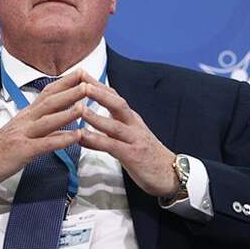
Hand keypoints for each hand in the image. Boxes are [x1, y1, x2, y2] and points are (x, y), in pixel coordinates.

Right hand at [0, 70, 86, 203]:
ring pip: (48, 120)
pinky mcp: (22, 151)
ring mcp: (22, 135)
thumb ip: (41, 129)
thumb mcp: (20, 133)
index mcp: (25, 115)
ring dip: (68, 112)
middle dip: (70, 91)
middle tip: (89, 82)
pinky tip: (75, 137)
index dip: (64, 82)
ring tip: (85, 106)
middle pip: (50, 102)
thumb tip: (60, 127)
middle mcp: (24, 121)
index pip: (47, 93)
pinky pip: (45, 144)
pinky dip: (61, 139)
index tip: (81, 73)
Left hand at [79, 72, 179, 198]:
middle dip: (98, 91)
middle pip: (116, 103)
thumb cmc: (147, 156)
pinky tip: (83, 137)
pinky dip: (97, 140)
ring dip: (95, 116)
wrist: (171, 175)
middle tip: (80, 80)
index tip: (80, 73)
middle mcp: (133, 125)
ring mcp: (134, 140)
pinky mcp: (133, 156)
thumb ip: (110, 127)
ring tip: (78, 108)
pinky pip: (112, 146)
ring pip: (114, 125)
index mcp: (131, 119)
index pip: (114, 96)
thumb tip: (86, 120)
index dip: (98, 84)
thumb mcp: (128, 137)